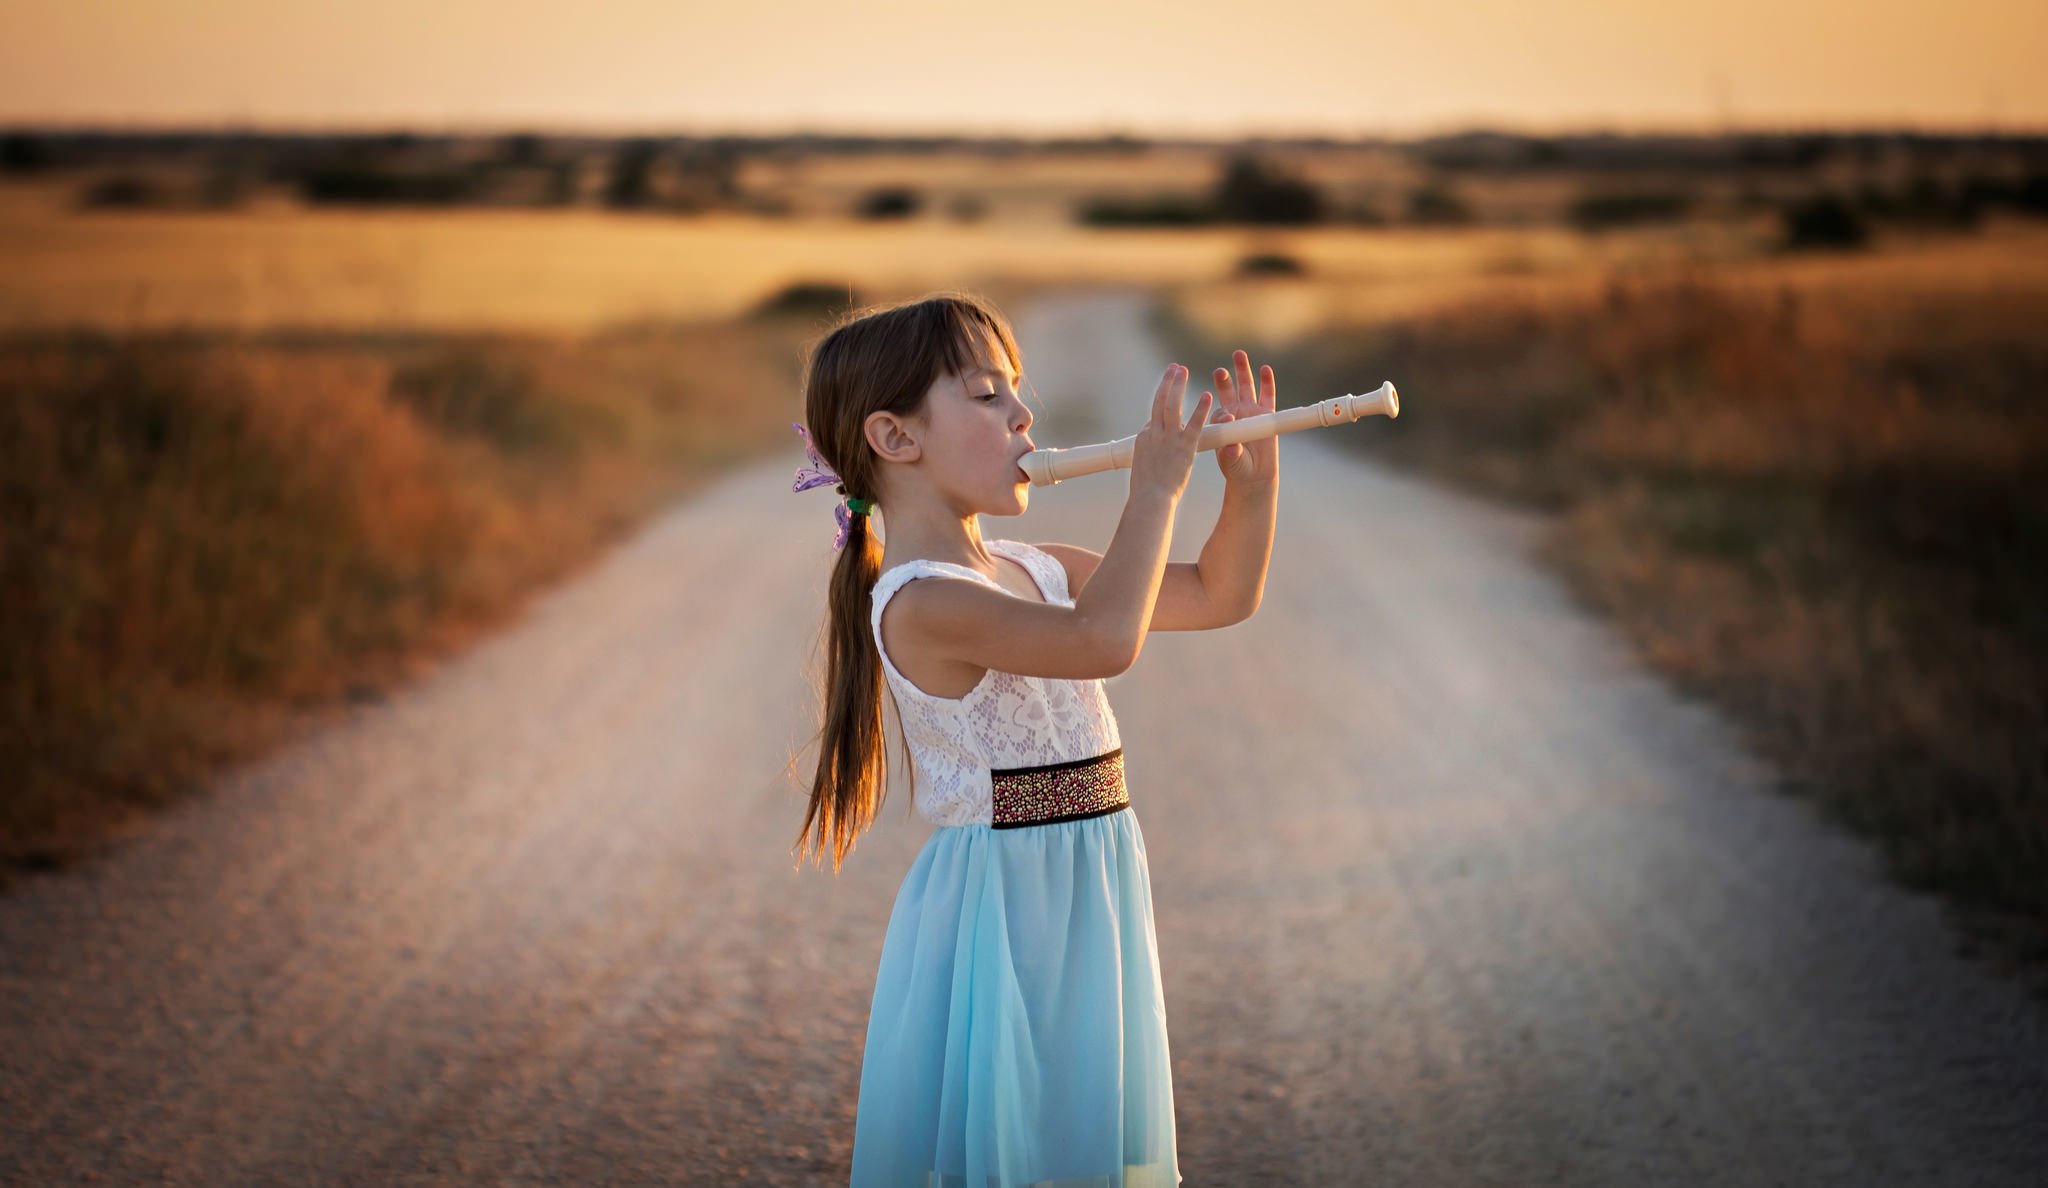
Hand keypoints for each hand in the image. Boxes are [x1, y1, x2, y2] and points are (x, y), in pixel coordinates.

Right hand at [1129, 363, 1209, 501]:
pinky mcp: (1184, 447)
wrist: (1150, 499)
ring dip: (1177, 386)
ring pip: (1172, 406)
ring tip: (1183, 370)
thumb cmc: (1146, 491)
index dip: (1162, 401)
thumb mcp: (1143, 469)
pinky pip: (1193, 424)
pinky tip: (1207, 395)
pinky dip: (1200, 409)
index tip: (1168, 389)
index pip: (1154, 416)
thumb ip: (1149, 458)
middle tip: (1174, 368)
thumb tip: (1150, 460)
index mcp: (1144, 439)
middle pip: (1159, 402)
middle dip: (1167, 383)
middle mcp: (1154, 434)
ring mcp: (1168, 439)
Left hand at [1207, 349, 1278, 487]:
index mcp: (1220, 422)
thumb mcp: (1230, 459)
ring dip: (1242, 371)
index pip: (1217, 410)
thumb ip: (1230, 449)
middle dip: (1223, 379)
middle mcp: (1234, 412)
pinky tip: (1265, 368)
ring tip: (1238, 354)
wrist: (1254, 476)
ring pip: (1246, 386)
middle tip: (1219, 371)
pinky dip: (1267, 381)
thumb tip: (1230, 440)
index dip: (1220, 410)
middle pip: (1227, 390)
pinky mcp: (1266, 414)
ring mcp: (1250, 411)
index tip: (1227, 416)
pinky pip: (1267, 394)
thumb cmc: (1236, 468)